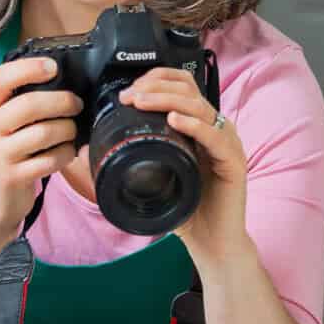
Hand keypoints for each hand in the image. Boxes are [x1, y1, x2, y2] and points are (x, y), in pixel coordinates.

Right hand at [0, 57, 81, 246]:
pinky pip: (49, 160)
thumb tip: (65, 80)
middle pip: (29, 104)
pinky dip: (66, 154)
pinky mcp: (12, 176)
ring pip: (43, 132)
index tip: (53, 67)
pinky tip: (67, 152)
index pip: (0, 78)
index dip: (28, 68)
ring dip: (68, 130)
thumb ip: (24, 100)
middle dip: (62, 101)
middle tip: (77, 104)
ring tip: (72, 131)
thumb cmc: (10, 150)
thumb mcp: (7, 121)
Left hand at [119, 69, 249, 268]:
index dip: (156, 80)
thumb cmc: (186, 210)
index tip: (128, 91)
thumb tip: (89, 151)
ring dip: (168, 99)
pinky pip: (216, 136)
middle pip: (189, 90)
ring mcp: (227, 144)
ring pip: (200, 107)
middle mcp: (215, 130)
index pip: (183, 86)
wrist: (212, 243)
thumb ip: (131, 160)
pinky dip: (194, 124)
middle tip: (129, 97)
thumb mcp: (154, 178)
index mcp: (199, 127)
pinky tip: (175, 120)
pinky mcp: (234, 162)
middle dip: (155, 87)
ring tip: (142, 102)